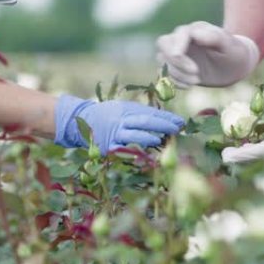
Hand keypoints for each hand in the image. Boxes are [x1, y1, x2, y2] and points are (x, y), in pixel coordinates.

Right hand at [54, 95, 184, 154]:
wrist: (82, 121)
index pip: (151, 113)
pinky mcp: (108, 147)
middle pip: (145, 122)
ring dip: (149, 138)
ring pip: (134, 135)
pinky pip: (124, 150)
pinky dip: (135, 151)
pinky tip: (145, 153)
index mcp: (127, 110)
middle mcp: (122, 120)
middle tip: (178, 129)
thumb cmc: (109, 116)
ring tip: (161, 139)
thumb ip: (142, 114)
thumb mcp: (124, 109)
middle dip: (163, 125)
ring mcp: (115, 134)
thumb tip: (167, 121)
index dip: (167, 118)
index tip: (181, 122)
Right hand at [156, 21, 259, 87]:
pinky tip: (191, 85)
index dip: (181, 50)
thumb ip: (215, 37)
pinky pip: (166, 73)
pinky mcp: (175, 66)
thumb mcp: (230, 46)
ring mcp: (177, 52)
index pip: (179, 34)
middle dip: (175, 61)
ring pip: (162, 59)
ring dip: (177, 73)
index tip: (193, 68)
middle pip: (163, 43)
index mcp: (195, 29)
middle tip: (195, 73)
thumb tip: (197, 34)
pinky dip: (176, 81)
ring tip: (197, 80)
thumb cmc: (233, 53)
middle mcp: (182, 38)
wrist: (233, 67)